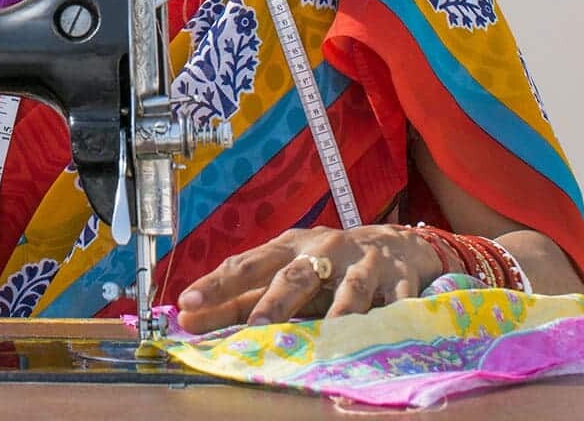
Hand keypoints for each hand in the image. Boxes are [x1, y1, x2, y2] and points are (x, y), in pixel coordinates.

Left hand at [177, 225, 440, 331]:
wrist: (397, 244)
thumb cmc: (327, 265)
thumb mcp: (287, 274)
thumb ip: (243, 299)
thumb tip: (189, 318)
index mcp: (287, 247)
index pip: (246, 265)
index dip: (216, 286)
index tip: (186, 306)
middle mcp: (320, 249)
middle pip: (291, 276)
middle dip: (272, 302)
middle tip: (253, 326)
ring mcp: (360, 262)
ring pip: (346, 289)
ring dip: (336, 312)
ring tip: (326, 338)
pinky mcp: (396, 278)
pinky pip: (391, 300)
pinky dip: (387, 317)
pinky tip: (379, 334)